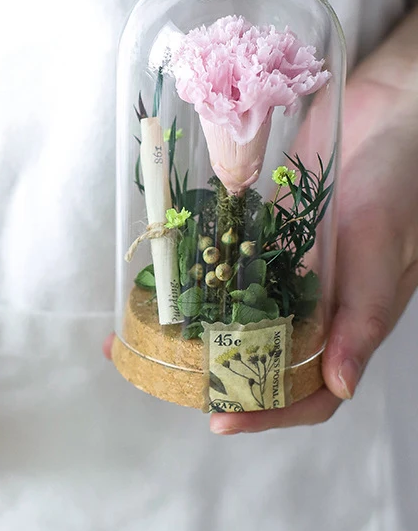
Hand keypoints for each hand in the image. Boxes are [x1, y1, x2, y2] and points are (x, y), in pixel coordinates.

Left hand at [106, 82, 417, 432]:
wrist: (384, 110)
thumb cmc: (397, 182)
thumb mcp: (385, 253)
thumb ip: (364, 318)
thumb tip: (342, 385)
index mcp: (346, 323)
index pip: (308, 389)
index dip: (267, 413)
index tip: (217, 420)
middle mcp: (311, 306)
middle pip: (258, 359)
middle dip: (211, 376)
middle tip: (158, 375)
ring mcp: (282, 271)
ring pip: (234, 317)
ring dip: (192, 331)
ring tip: (140, 336)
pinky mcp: (260, 237)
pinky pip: (224, 267)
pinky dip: (196, 280)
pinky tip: (161, 285)